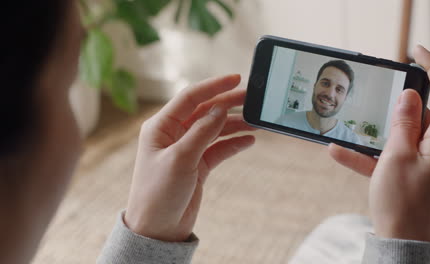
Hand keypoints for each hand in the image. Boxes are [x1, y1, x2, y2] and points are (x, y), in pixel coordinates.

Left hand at [124, 74, 255, 241]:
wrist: (158, 229)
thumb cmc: (158, 194)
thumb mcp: (180, 159)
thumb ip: (202, 132)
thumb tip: (220, 108)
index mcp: (161, 126)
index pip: (190, 97)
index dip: (213, 86)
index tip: (235, 78)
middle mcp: (173, 134)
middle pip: (205, 111)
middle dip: (228, 104)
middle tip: (253, 98)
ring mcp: (186, 149)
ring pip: (214, 129)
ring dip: (234, 124)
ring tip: (256, 122)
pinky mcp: (197, 165)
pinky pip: (218, 148)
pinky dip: (233, 143)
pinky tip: (248, 140)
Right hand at [328, 46, 429, 241]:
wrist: (403, 245)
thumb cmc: (402, 203)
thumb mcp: (396, 158)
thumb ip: (403, 124)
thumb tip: (410, 95)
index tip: (414, 50)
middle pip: (426, 112)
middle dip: (401, 102)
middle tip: (382, 91)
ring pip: (407, 134)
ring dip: (382, 130)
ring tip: (358, 126)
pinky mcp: (418, 174)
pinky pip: (396, 156)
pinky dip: (374, 153)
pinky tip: (339, 152)